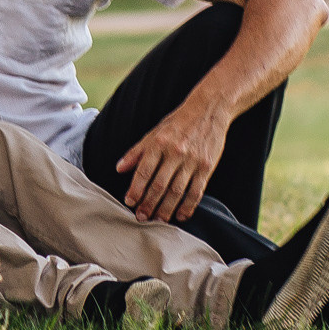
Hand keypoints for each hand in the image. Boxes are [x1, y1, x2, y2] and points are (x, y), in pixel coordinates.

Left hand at [114, 101, 231, 223]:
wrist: (209, 110)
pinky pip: (196, 191)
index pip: (144, 171)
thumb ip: (136, 151)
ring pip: (176, 191)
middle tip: (141, 217)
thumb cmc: (178, 122)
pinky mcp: (206, 167)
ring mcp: (192, 161)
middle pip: (159, 185)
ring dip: (166, 209)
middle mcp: (175, 153)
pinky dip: (187, 206)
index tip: (130, 201)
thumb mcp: (154, 132)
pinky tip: (180, 216)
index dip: (135, 188)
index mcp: (159, 143)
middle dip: (148, 204)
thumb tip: (119, 168)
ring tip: (158, 220)